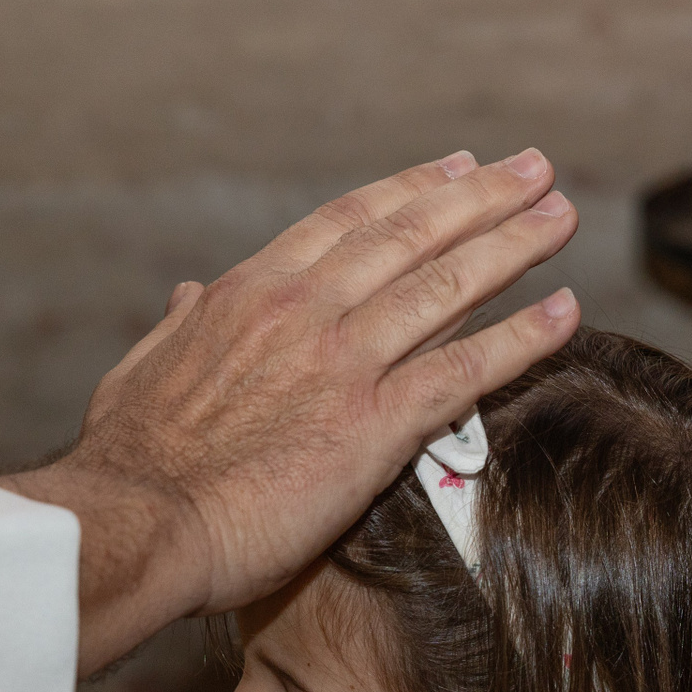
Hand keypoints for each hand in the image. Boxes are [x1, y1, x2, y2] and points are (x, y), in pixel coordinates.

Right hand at [0, 149, 579, 673]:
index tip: (456, 168)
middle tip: (535, 169)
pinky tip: (566, 313)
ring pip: (449, 286)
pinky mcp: (373, 427)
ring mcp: (344, 364)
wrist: (131, 523)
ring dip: (517, 244)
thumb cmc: (126, 463)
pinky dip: (522, 338)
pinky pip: (465, 370)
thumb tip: (188, 293)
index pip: (348, 222)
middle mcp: (305, 311)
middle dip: (483, 196)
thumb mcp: (140, 372)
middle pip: (413, 235)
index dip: (412, 190)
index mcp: (249, 293)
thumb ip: (179, 328)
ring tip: (564, 216)